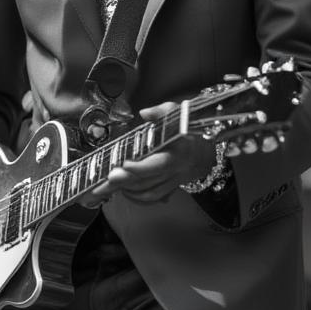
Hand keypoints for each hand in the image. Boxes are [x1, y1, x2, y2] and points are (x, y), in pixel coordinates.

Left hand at [81, 101, 216, 205]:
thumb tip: (145, 112)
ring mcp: (173, 180)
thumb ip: (161, 112)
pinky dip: (137, 197)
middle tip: (102, 183)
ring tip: (106, 186)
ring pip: (148, 192)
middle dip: (123, 182)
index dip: (140, 167)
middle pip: (147, 181)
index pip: (158, 164)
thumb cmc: (188, 129)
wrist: (207, 149)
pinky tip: (123, 191)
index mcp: (178, 152)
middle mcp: (176, 170)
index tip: (123, 165)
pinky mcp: (171, 187)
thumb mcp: (178, 114)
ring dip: (126, 190)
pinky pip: (152, 197)